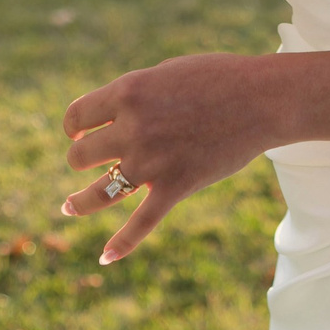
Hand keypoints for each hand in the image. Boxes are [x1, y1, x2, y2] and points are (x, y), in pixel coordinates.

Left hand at [60, 52, 276, 263]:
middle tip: (88, 162)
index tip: (79, 133)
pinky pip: (141, 223)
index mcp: (127, 92)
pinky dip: (121, 243)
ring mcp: (153, 161)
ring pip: (100, 192)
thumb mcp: (165, 73)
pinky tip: (106, 256)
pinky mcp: (176, 186)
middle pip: (81, 156)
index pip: (77, 116)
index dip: (73, 127)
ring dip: (80, 202)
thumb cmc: (216, 78)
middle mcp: (133, 127)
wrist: (261, 99)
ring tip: (68, 206)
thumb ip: (136, 95)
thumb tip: (114, 114)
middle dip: (80, 159)